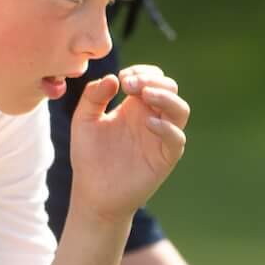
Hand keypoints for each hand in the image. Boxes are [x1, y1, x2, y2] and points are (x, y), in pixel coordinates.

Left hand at [67, 64, 187, 219]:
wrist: (92, 193)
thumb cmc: (89, 156)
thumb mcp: (83, 120)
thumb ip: (93, 96)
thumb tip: (113, 78)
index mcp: (135, 106)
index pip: (152, 78)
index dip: (143, 71)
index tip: (123, 77)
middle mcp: (152, 118)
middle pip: (170, 88)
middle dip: (152, 80)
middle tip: (129, 83)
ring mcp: (161, 137)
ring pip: (180, 110)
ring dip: (166, 97)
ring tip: (145, 95)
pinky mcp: (164, 158)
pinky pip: (177, 139)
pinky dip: (167, 128)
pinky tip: (148, 123)